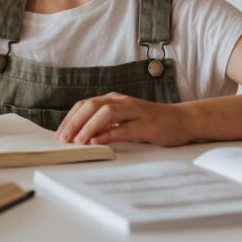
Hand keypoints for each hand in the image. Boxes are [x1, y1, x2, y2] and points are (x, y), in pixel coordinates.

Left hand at [55, 92, 191, 146]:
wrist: (182, 120)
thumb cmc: (151, 122)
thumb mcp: (125, 121)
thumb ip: (106, 125)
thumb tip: (82, 135)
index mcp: (114, 99)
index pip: (85, 104)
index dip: (70, 118)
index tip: (59, 133)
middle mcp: (122, 101)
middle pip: (91, 106)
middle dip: (74, 122)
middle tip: (62, 138)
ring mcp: (135, 111)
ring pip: (105, 113)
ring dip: (88, 126)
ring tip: (77, 141)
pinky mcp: (146, 124)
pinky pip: (124, 128)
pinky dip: (108, 134)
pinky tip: (98, 142)